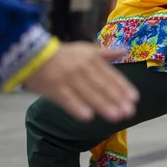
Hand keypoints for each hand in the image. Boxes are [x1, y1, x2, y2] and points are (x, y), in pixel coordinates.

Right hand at [24, 42, 138, 122]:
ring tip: (116, 117)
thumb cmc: (63, 54)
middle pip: (102, 86)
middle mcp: (82, 68)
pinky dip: (77, 107)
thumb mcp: (85, 49)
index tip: (135, 98)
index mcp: (92, 59)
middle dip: (117, 99)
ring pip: (88, 93)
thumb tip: (125, 50)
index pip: (111, 75)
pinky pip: (67, 99)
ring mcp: (68, 78)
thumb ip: (106, 53)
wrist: (31, 54)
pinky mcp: (54, 88)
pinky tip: (88, 117)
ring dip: (103, 105)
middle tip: (129, 111)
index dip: (123, 87)